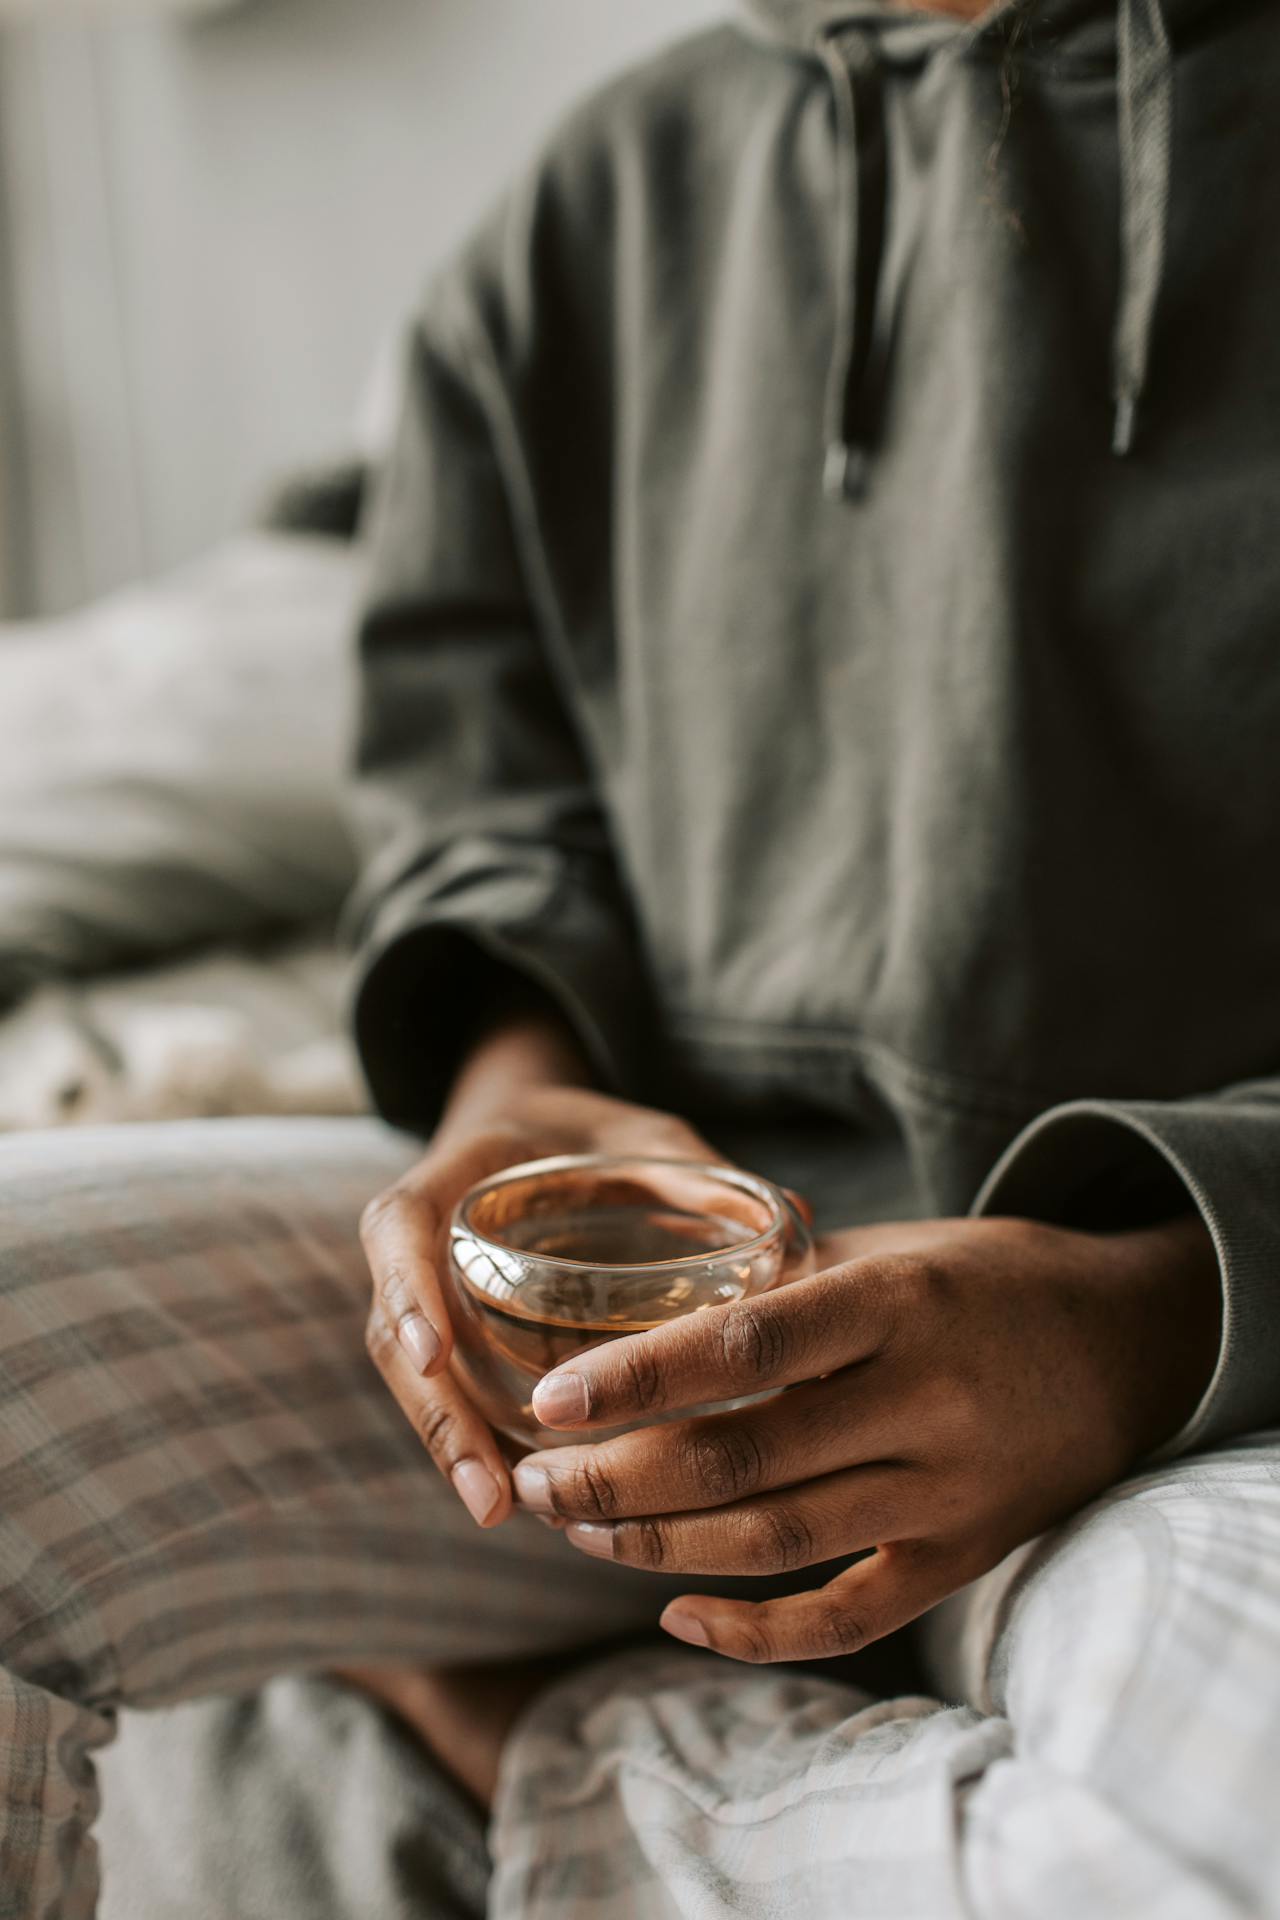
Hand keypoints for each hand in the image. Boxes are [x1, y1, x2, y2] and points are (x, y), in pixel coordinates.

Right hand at [358, 1007, 727, 1528]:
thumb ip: (694, 1169)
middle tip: (488, 1492)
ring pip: (416, 1376)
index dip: (408, 1288)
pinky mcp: (453, 1334)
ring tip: (499, 1510)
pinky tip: (515, 1500)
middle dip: (436, 1414)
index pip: (400, 1228)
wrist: (531, 1128)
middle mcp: (424, 1240)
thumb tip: (797, 1211)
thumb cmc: (588, 1131)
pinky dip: (474, 1439)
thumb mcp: (637, 1133)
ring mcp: (431, 1293)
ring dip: (452, 1444)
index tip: (436, 1352)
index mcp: (453, 1174)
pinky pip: (449, 1386)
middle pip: (399, 1331)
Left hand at [509, 1213, 1220, 1662]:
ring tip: (576, 1526)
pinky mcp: (961, 1555)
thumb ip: (782, 1277)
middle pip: (741, 1458)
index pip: (744, 1347)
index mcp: (897, 1302)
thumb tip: (647, 1297)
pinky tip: (675, 1613)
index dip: (637, 1379)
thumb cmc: (983, 1279)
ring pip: (776, 1539)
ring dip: (658, 1544)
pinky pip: (847, 1616)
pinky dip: (755, 1631)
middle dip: (616, 1477)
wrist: (1128, 1344)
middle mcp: (925, 1400)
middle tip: (532, 1477)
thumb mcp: (894, 1246)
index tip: (548, 1399)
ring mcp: (948, 1490)